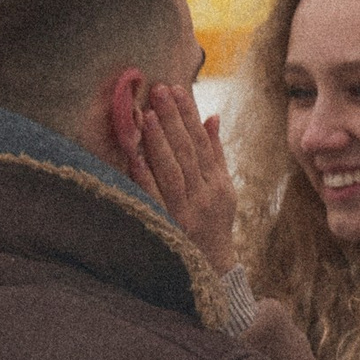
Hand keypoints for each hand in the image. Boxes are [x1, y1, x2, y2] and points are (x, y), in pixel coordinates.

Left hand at [133, 81, 238, 278]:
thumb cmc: (215, 224)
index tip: (177, 90)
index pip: (202, 143)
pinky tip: (135, 157)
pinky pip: (155, 199)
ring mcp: (186, 212)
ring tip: (147, 114)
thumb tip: (211, 116)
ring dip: (160, 142)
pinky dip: (146, 178)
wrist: (211, 270)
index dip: (189, 115)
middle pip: (188, 152)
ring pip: (173, 171)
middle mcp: (204, 196)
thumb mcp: (224, 190)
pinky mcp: (168, 226)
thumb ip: (217, 153)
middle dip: (173, 120)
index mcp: (218, 184)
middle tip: (159, 91)